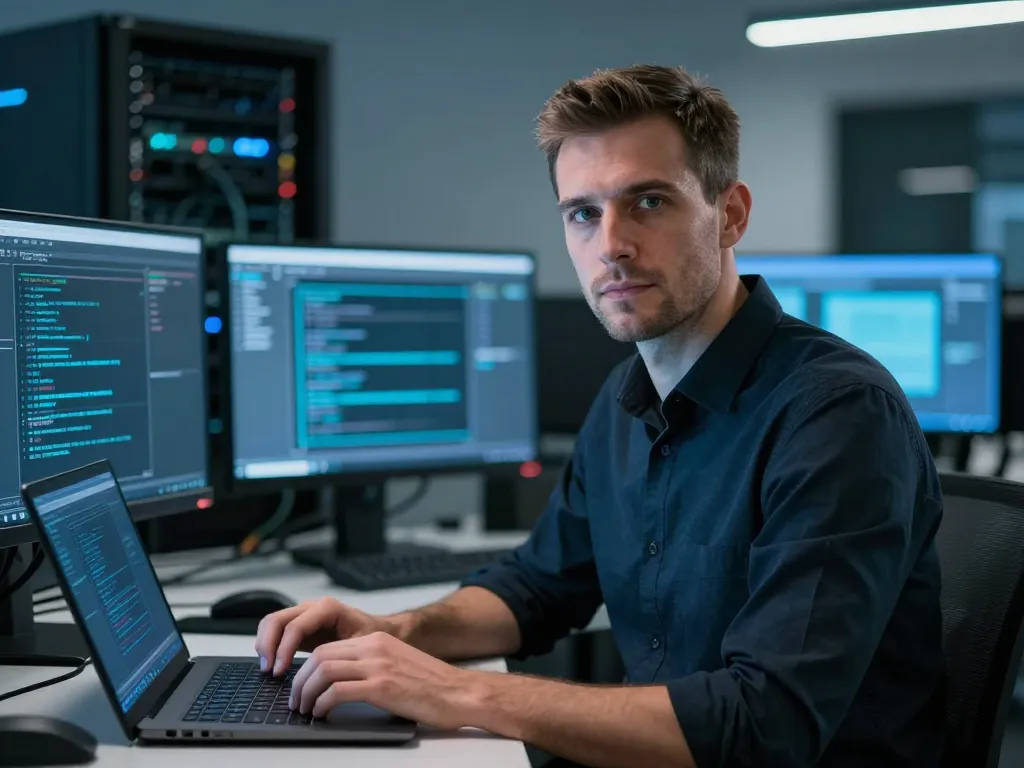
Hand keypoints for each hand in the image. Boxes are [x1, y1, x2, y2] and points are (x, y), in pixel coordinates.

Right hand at [255, 596, 389, 675]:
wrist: (380, 630)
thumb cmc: (373, 638)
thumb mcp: (362, 645)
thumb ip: (342, 654)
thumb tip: (322, 674)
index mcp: (327, 609)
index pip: (295, 626)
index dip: (284, 649)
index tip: (280, 671)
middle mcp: (312, 607)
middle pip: (277, 620)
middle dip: (268, 645)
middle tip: (269, 671)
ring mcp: (303, 614)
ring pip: (271, 623)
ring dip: (264, 645)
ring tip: (268, 669)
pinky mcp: (299, 625)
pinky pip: (275, 630)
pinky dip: (269, 645)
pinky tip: (273, 664)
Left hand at [289, 631, 477, 729]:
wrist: (460, 693)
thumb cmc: (432, 686)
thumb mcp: (397, 665)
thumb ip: (371, 667)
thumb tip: (338, 683)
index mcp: (377, 641)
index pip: (328, 647)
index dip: (306, 668)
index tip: (300, 686)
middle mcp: (374, 647)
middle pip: (320, 656)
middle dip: (300, 680)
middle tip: (296, 701)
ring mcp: (378, 665)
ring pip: (323, 670)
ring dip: (307, 692)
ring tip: (305, 710)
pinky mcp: (382, 686)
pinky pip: (338, 691)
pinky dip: (323, 704)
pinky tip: (323, 714)